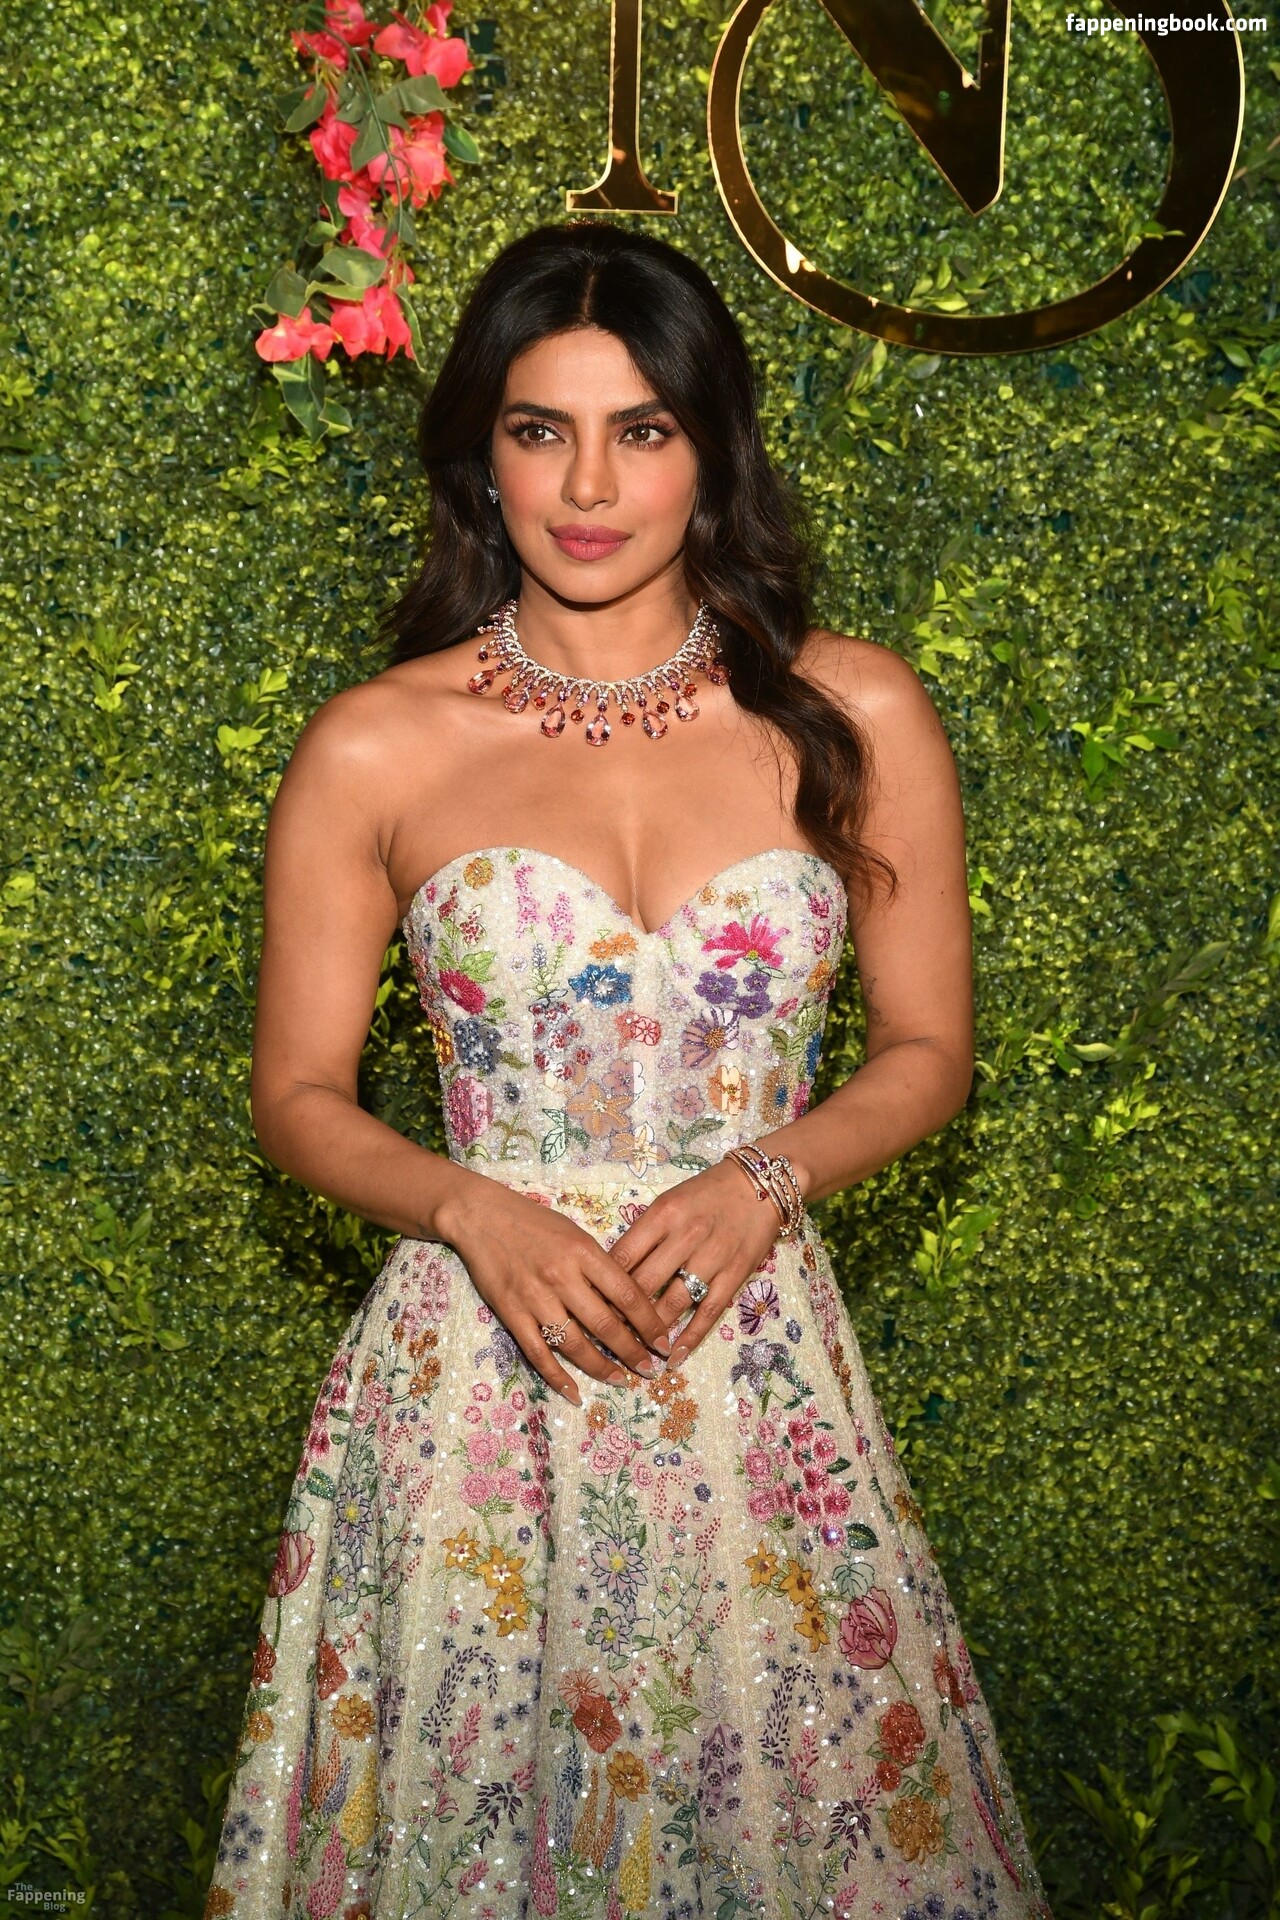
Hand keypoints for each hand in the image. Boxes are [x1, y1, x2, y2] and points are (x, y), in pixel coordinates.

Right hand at [444, 1176, 670, 1404]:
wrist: (481, 1216)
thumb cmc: (534, 1222)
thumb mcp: (575, 1234)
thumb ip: (599, 1266)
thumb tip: (626, 1305)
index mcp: (584, 1253)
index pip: (627, 1295)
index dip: (649, 1323)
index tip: (663, 1342)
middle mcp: (562, 1276)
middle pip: (605, 1324)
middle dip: (633, 1352)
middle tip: (651, 1370)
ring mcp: (535, 1297)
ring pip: (574, 1344)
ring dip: (601, 1367)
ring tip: (621, 1380)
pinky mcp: (511, 1313)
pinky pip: (538, 1353)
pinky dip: (557, 1377)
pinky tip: (575, 1393)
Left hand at [609, 1157, 784, 1365]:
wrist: (759, 1185)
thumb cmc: (706, 1193)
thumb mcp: (669, 1202)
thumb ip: (644, 1234)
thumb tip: (613, 1273)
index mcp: (662, 1214)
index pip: (623, 1257)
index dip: (603, 1286)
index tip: (592, 1306)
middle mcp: (685, 1236)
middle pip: (643, 1284)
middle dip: (621, 1314)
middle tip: (606, 1335)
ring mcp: (712, 1258)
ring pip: (672, 1303)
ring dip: (651, 1331)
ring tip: (635, 1351)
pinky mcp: (734, 1275)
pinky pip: (708, 1312)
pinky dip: (690, 1338)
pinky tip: (674, 1356)